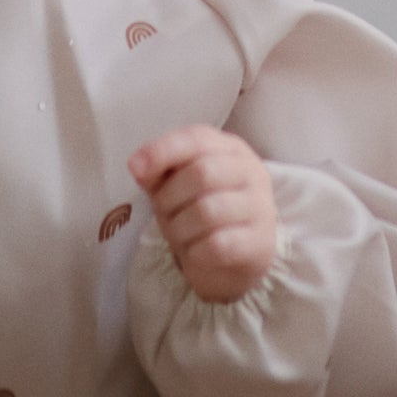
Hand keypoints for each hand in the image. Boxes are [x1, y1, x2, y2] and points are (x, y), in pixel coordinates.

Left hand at [129, 126, 278, 303]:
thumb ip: (157, 169)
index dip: (164, 150)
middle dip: (169, 197)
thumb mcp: (176, 184)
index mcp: (230, 148)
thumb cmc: (201, 209)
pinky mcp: (260, 242)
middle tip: (163, 212)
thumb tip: (137, 164)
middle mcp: (251, 171)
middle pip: (202, 173)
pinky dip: (195, 251)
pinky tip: (195, 251)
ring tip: (179, 234)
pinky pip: (218, 245)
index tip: (135, 167)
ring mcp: (261, 207)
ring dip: (179, 228)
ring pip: (208, 211)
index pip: (197, 138)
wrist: (235, 257)